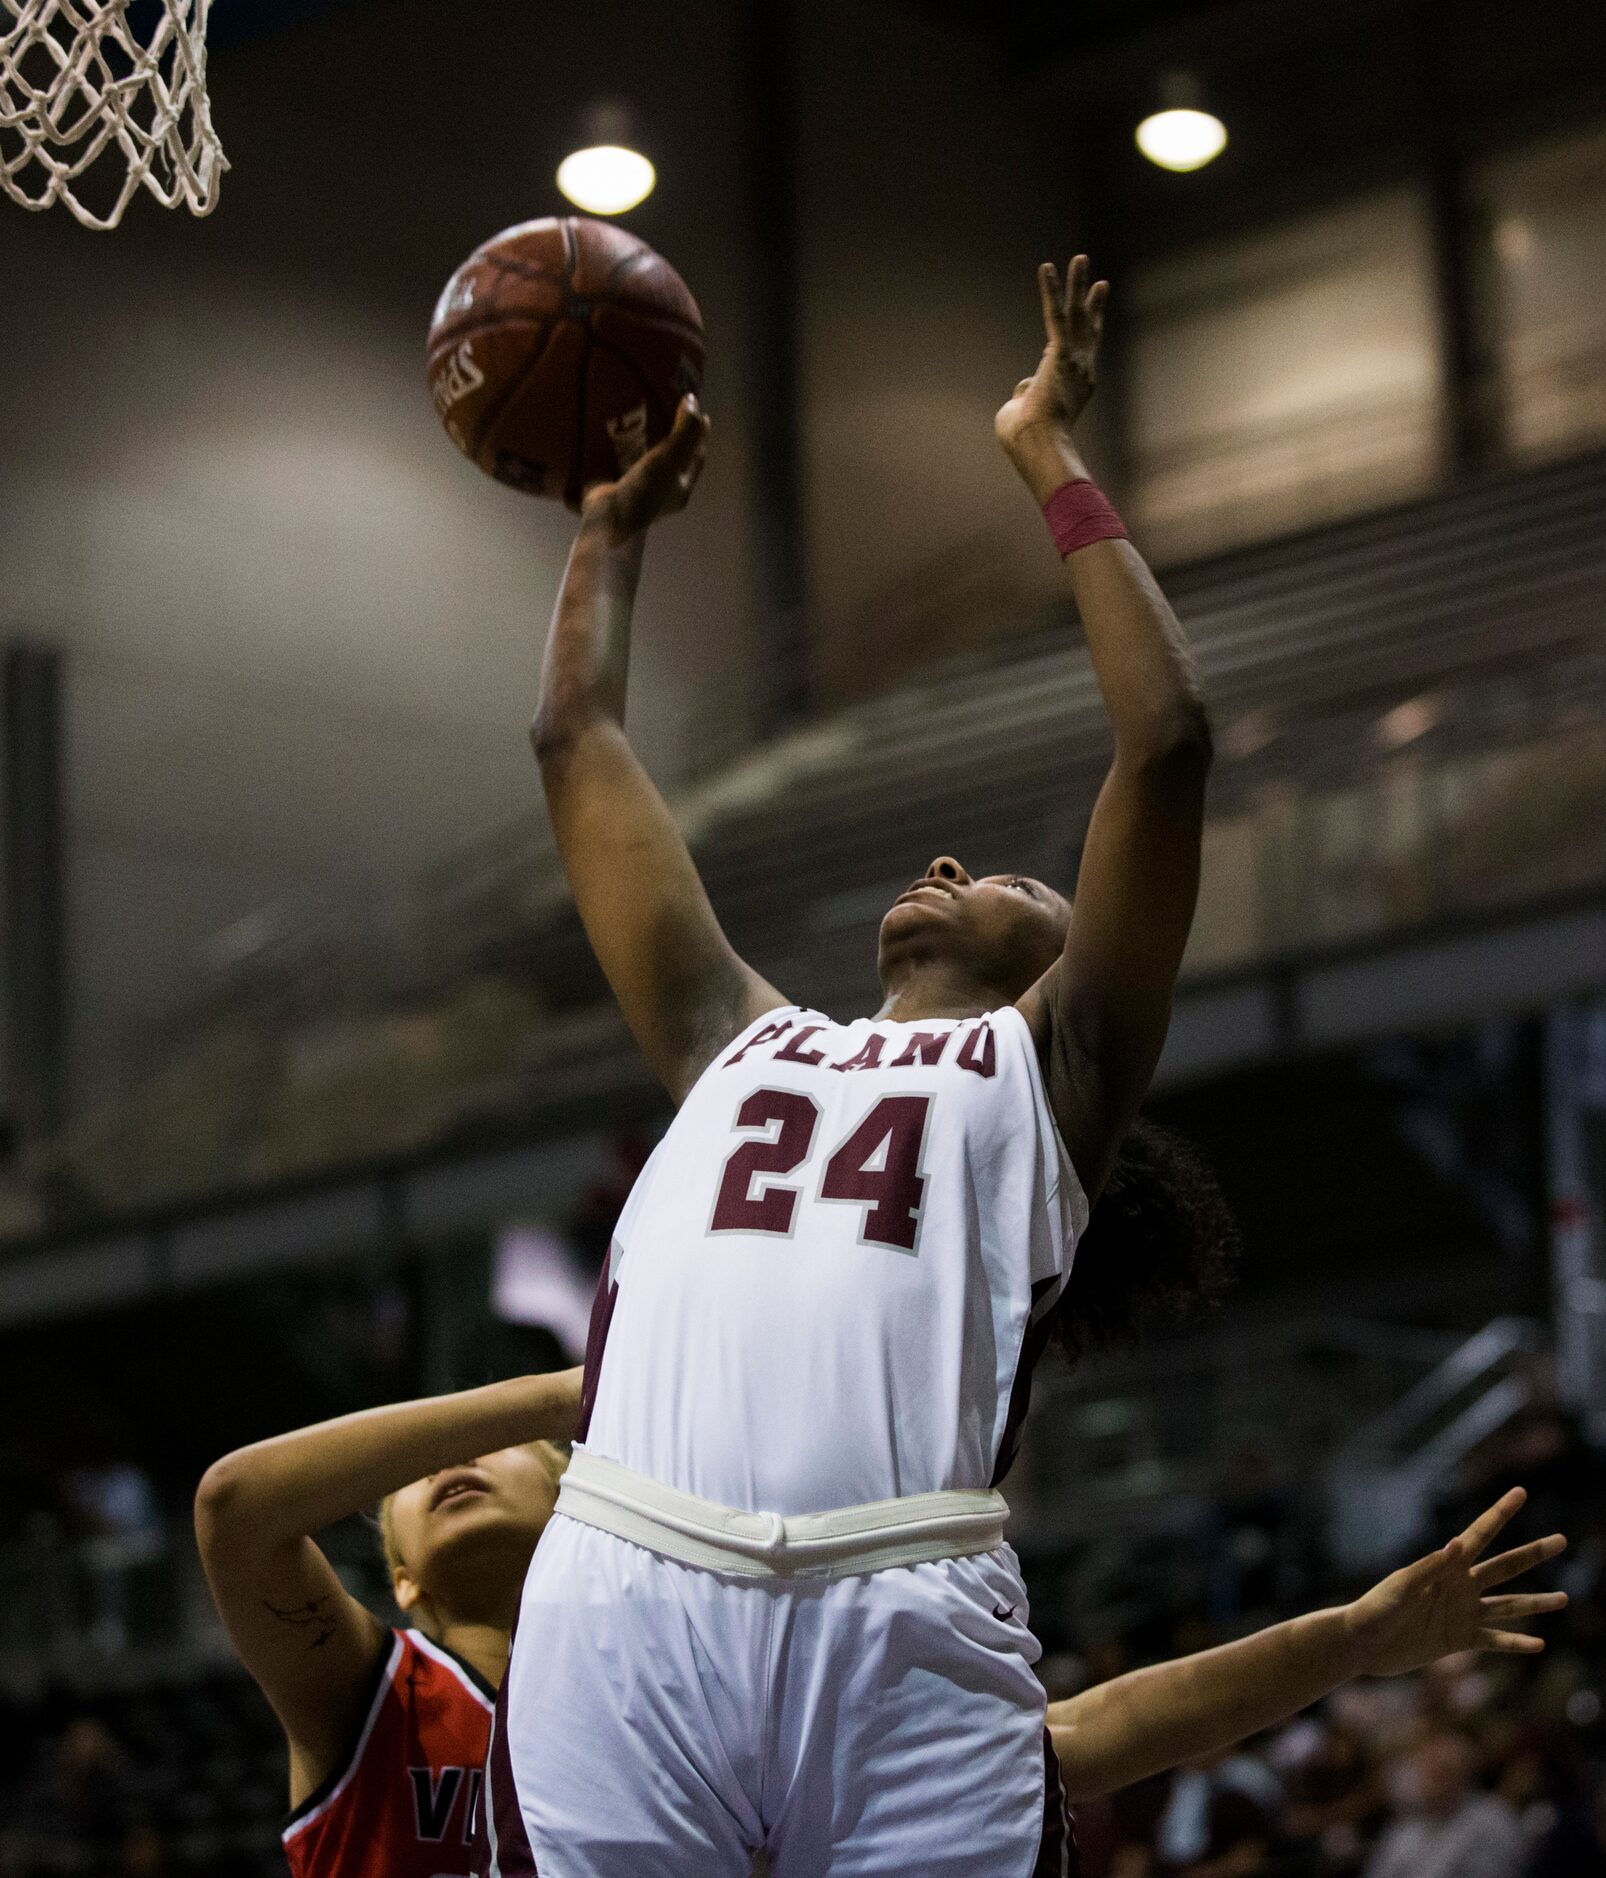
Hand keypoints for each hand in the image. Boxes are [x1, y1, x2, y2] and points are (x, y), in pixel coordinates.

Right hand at [580, 395, 708, 542]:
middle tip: (671, 408)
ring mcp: (638, 489)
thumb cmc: (643, 492)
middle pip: (673, 457)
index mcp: (680, 488)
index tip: (701, 412)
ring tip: (643, 414)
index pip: (696, 456)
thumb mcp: (669, 458)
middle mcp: (662, 490)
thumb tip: (692, 399)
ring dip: (645, 440)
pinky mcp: (616, 485)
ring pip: (647, 460)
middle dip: (674, 435)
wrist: (606, 520)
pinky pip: (622, 462)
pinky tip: (616, 431)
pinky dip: (622, 447)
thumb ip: (683, 430)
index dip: (700, 434)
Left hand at [996, 255, 1107, 464]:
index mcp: (1076, 387)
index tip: (1082, 326)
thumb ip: (1024, 397)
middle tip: (1100, 284)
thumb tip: (1023, 388)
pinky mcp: (1060, 353)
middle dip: (1094, 305)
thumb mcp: (1023, 416)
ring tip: (1080, 258)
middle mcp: (1083, 371)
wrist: (1038, 445)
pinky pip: (1055, 314)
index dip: (1076, 342)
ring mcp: (1075, 361)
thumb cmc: (1026, 438)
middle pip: (1091, 330)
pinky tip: (1046, 267)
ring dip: (1078, 284)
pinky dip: (1051, 290)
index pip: (1077, 358)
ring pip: (1078, 314)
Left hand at [1341, 1488, 1566, 1678]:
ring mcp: (1462, 1613)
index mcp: (1445, 1566)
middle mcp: (1460, 1586)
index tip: (1521, 1492)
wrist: (1362, 1644)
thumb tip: (1458, 1542)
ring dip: (1536, 1603)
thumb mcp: (1401, 1586)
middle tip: (1563, 1540)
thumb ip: (1430, 1567)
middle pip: (1505, 1567)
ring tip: (1565, 1598)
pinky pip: (1495, 1641)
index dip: (1500, 1513)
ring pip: (1508, 1606)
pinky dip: (1516, 1643)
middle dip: (1533, 1553)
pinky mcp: (1460, 1640)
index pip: (1479, 1534)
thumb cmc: (1376, 1609)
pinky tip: (1539, 1644)